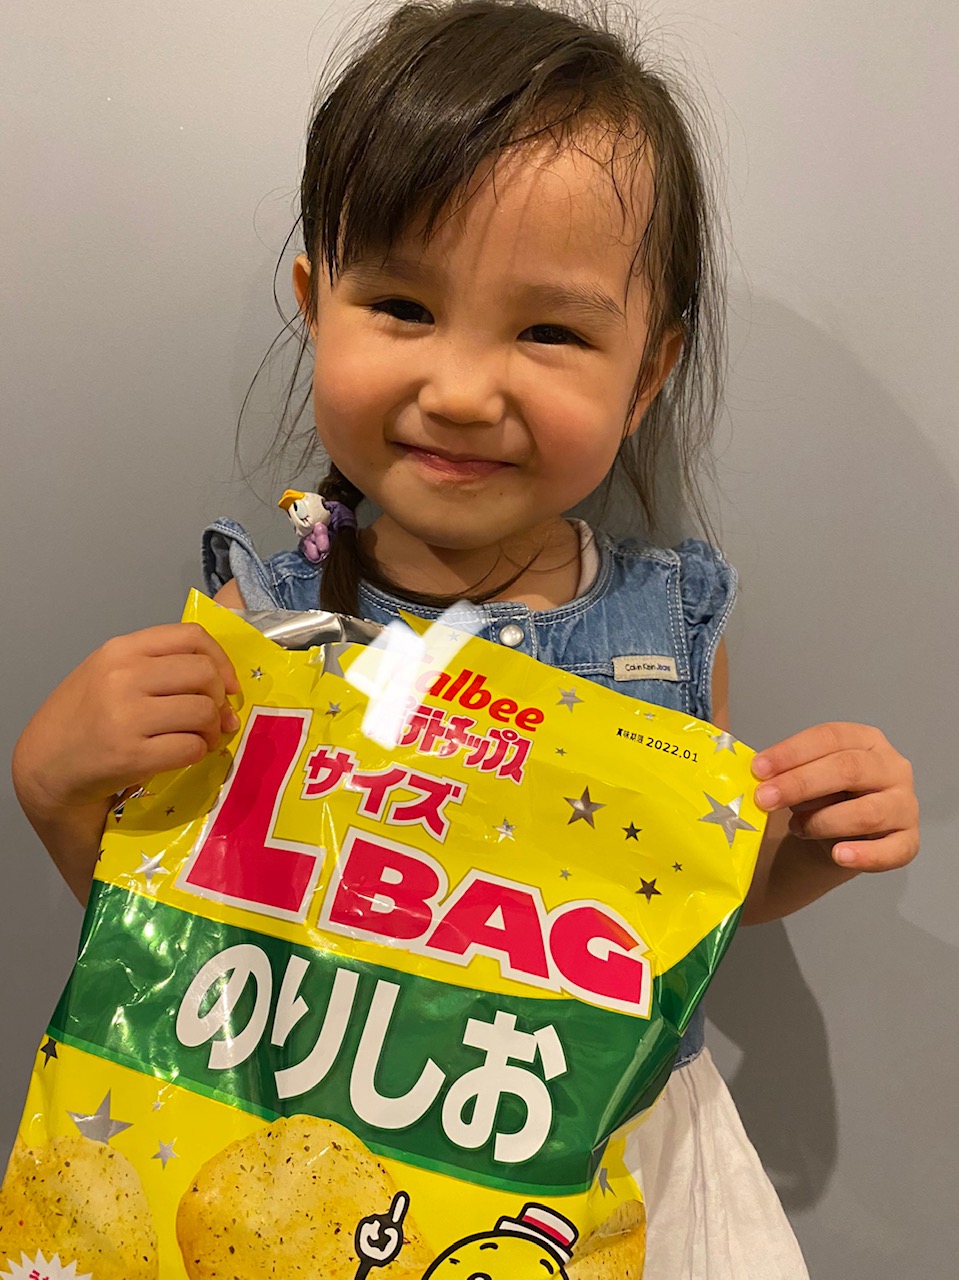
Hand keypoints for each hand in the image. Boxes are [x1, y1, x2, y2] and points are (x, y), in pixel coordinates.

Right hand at [13, 622, 240, 813]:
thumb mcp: (112, 674)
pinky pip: (191, 747)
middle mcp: (122, 677)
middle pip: (204, 674)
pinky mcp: (132, 755)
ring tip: (201, 738)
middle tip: (211, 717)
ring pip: (203, 711)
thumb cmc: (85, 717)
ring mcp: (126, 716)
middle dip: (218, 699)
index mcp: (121, 650)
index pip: (191, 636)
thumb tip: (228, 689)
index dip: (220, 659)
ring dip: (212, 729)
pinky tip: (185, 754)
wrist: (46, 765)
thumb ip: (163, 669)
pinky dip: (198, 752)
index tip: (226, 684)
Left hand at [751, 723, 918, 870]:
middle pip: (848, 769)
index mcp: (865, 740)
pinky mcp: (909, 840)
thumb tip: (758, 779)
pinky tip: (839, 855)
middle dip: (800, 784)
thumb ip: (787, 773)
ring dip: (823, 822)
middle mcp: (891, 767)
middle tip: (764, 799)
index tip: (758, 769)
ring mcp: (904, 804)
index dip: (792, 752)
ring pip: (866, 811)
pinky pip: (892, 850)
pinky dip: (865, 855)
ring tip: (797, 828)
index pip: (830, 737)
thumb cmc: (821, 797)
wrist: (838, 834)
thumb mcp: (804, 776)